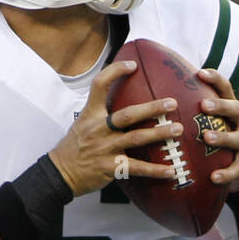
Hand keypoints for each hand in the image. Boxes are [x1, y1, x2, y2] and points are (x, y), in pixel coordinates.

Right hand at [48, 60, 184, 197]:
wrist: (60, 174)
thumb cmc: (75, 147)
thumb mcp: (82, 123)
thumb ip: (100, 113)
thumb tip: (122, 101)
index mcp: (91, 114)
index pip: (100, 85)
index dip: (116, 72)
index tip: (134, 65)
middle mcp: (98, 129)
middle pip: (128, 115)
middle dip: (152, 108)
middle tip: (172, 103)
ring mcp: (105, 148)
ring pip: (136, 139)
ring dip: (159, 134)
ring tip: (178, 130)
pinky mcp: (110, 167)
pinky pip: (137, 168)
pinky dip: (155, 170)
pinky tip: (171, 170)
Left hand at [195, 67, 238, 191]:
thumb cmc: (218, 141)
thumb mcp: (211, 125)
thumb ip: (193, 113)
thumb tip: (160, 98)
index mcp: (231, 110)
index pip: (226, 89)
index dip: (215, 79)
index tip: (199, 73)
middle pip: (236, 109)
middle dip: (221, 106)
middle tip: (203, 105)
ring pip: (238, 139)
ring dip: (223, 138)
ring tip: (207, 138)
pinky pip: (238, 169)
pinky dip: (226, 173)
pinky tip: (213, 177)